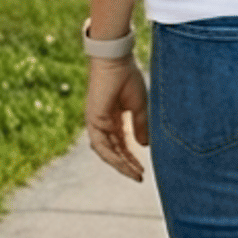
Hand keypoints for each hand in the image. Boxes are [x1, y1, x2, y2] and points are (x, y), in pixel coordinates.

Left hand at [85, 55, 149, 179]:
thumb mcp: (139, 107)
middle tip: (139, 177)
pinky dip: (113, 156)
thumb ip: (140, 126)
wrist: (116, 60)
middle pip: (114, 150)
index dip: (131, 158)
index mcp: (114, 118)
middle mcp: (103, 123)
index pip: (122, 144)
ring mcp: (96, 122)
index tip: (142, 170)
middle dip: (127, 165)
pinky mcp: (93, 120)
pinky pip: (102, 145)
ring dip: (120, 164)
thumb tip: (144, 146)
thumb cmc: (127, 77)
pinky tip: (124, 164)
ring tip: (134, 174)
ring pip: (107, 151)